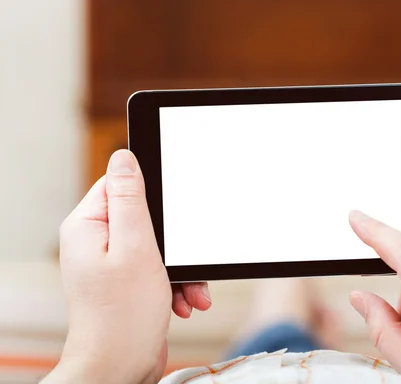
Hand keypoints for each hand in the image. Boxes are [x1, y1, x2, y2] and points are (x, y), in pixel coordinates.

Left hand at [43, 150, 210, 383]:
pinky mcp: (127, 280)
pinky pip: (158, 267)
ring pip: (158, 245)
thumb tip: (123, 157)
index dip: (151, 194)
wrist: (120, 366)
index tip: (173, 210)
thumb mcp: (135, 248)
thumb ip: (130, 200)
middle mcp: (96, 241)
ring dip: (181, 269)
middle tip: (186, 264)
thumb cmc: (123, 316)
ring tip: (192, 292)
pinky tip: (185, 302)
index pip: (120, 185)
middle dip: (173, 244)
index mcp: (88, 226)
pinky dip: (176, 283)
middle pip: (145, 218)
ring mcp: (111, 262)